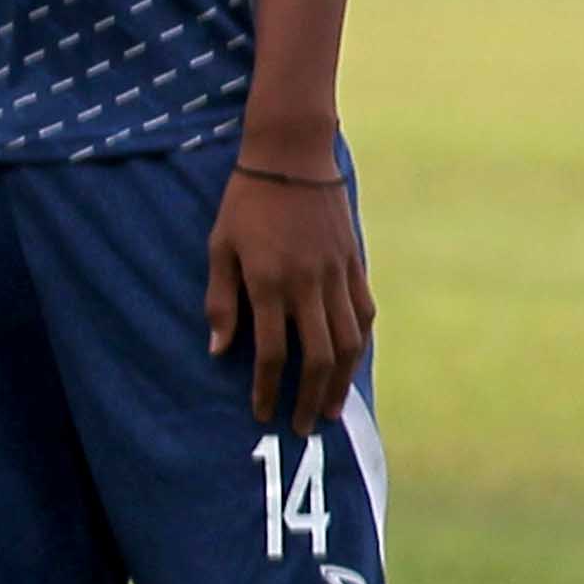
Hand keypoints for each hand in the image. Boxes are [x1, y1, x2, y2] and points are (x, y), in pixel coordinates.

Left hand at [205, 157, 374, 432]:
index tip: (262, 413)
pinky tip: (351, 364)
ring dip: (341, 380)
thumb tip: (220, 351)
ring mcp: (337, 273)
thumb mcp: (219, 248)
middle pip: (319, 355)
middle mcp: (309, 283)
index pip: (274, 352)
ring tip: (331, 407)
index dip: (268, 389)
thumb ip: (221, 301)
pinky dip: (360, 343)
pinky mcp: (354, 262)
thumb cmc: (246, 202)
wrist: (292, 156)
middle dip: (309, 397)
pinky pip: (364, 312)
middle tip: (302, 427)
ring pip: (350, 340)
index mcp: (271, 282)